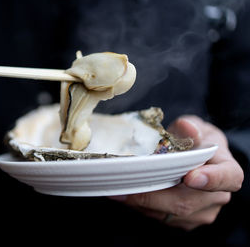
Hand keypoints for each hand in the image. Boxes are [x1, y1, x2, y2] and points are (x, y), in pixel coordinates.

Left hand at [110, 115, 243, 229]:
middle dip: (154, 194)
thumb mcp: (196, 128)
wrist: (194, 157)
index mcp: (227, 170)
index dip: (211, 179)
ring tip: (120, 186)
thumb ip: (190, 128)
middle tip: (128, 183)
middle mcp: (217, 196)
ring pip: (168, 213)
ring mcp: (200, 212)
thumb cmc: (197, 141)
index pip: (228, 178)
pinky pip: (159, 217)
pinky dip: (141, 206)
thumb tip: (186, 128)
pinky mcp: (183, 221)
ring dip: (141, 201)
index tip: (191, 177)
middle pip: (186, 202)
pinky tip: (126, 193)